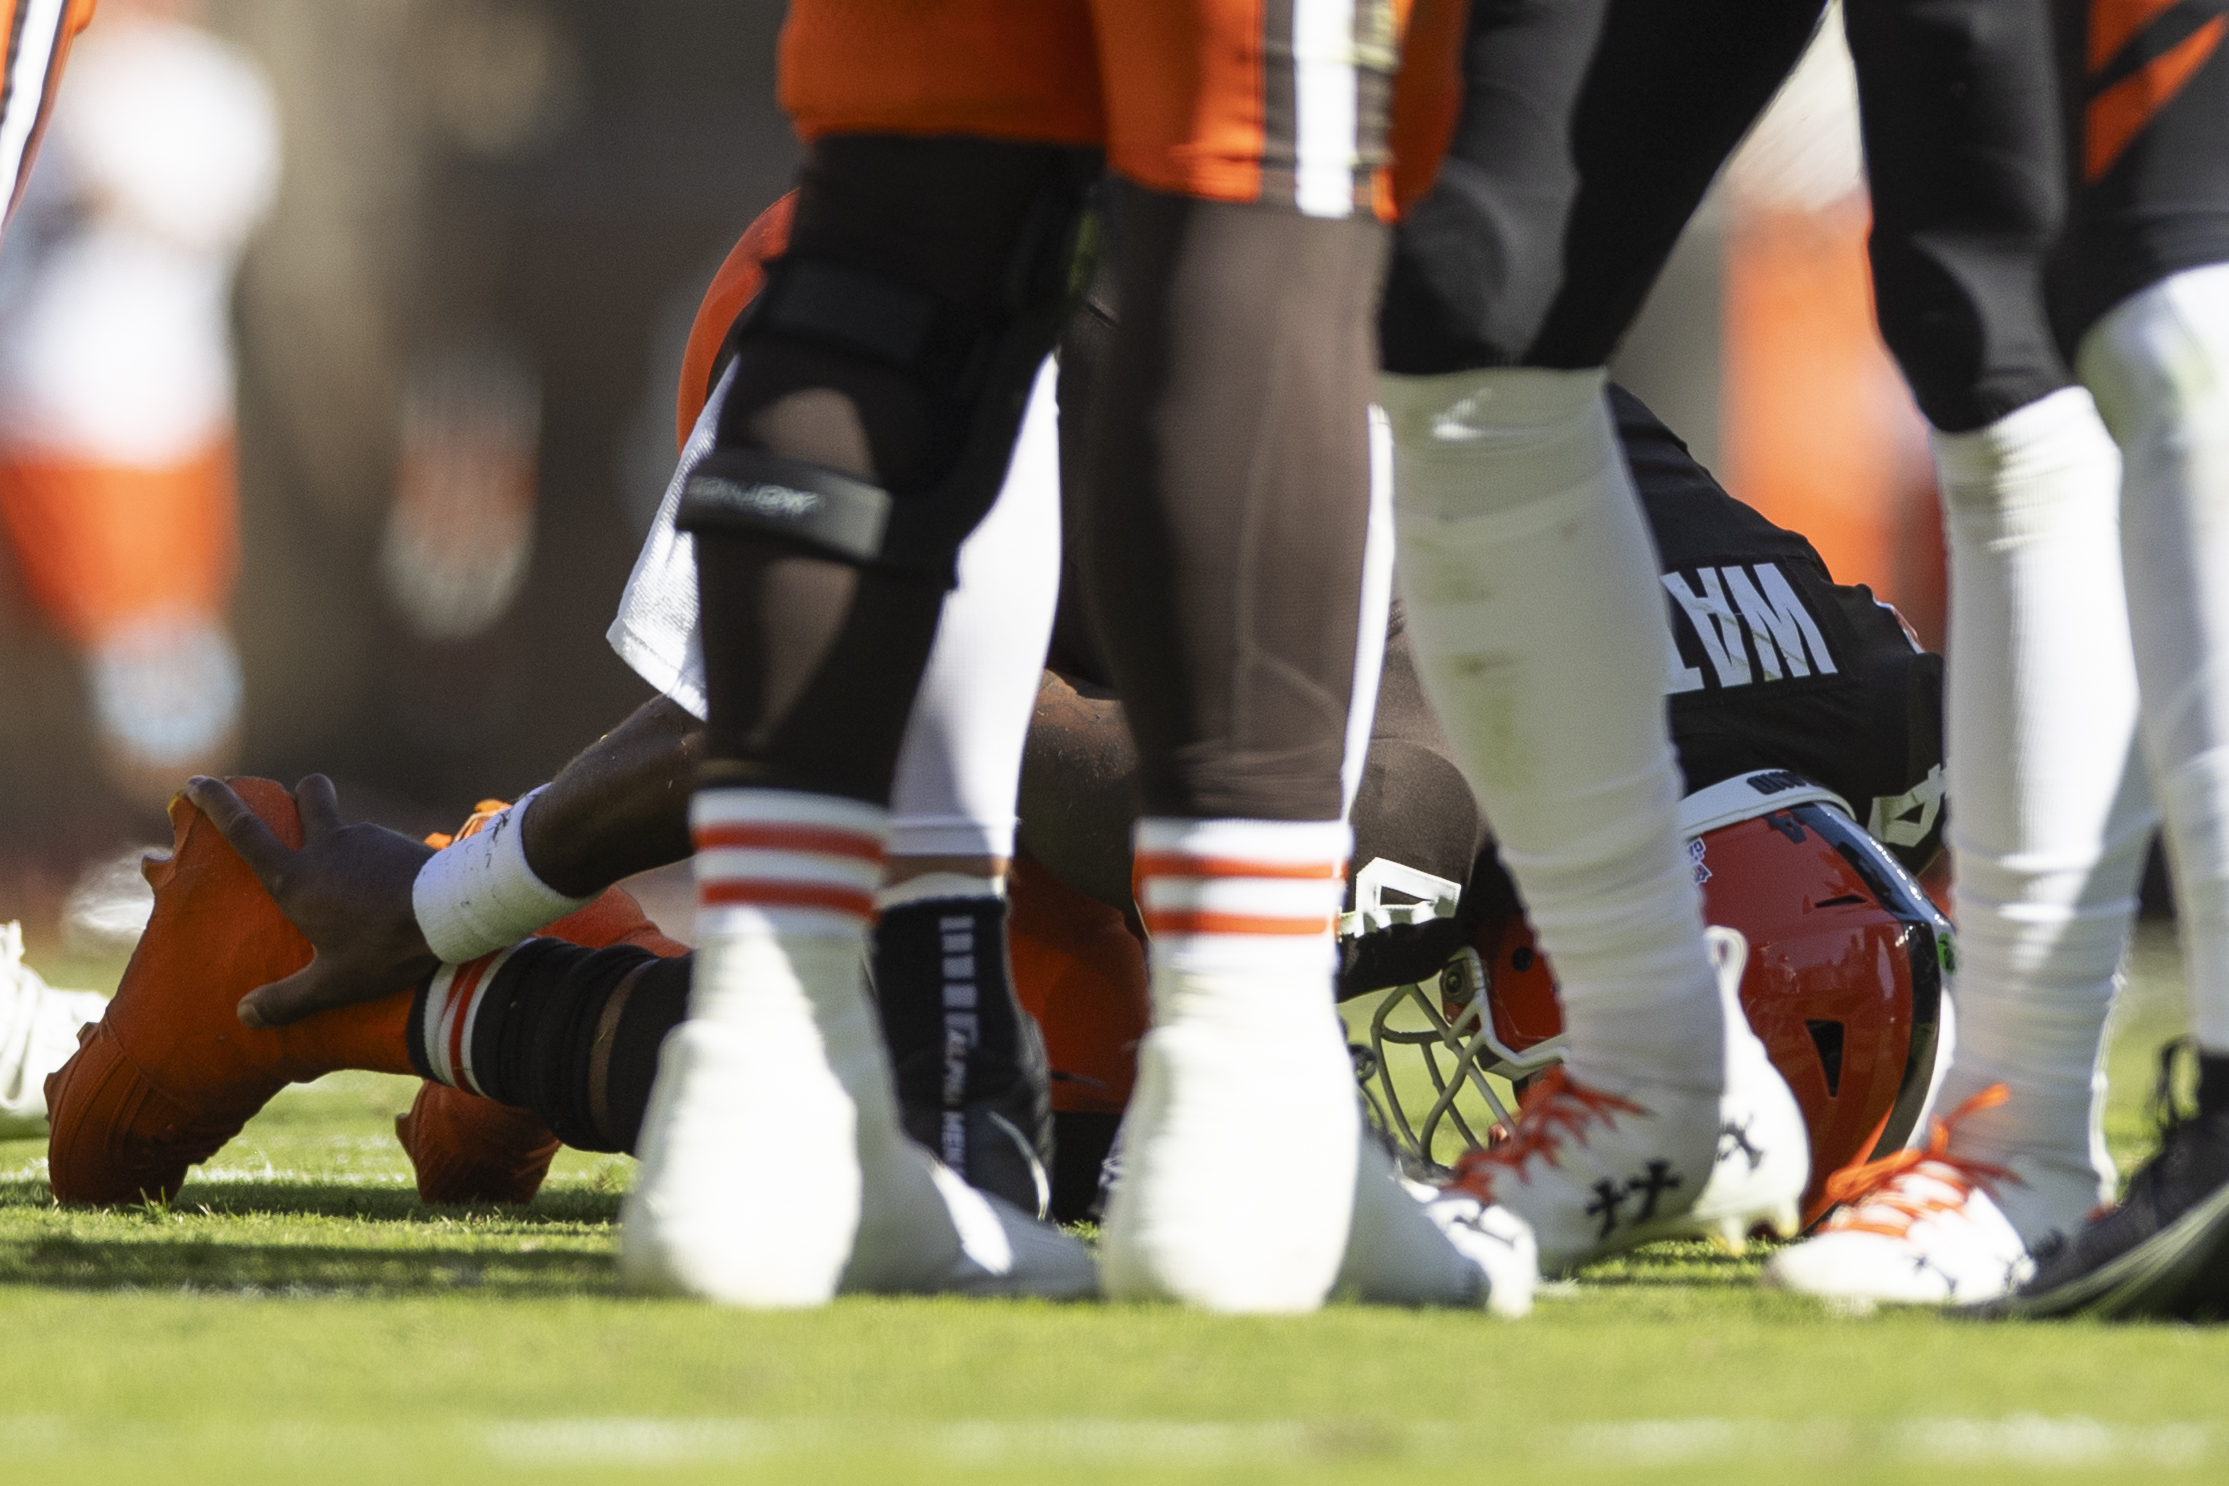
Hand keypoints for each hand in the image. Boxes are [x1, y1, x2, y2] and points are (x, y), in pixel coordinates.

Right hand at [184, 774, 440, 1028]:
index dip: (217, 802)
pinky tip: (388, 891)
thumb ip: (287, 1000)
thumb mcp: (334, 983)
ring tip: (354, 879)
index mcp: (296, 878)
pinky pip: (378, 843)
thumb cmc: (385, 947)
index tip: (196, 781)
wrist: (452, 914)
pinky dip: (375, 859)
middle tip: (298, 807)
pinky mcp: (399, 842)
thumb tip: (244, 1016)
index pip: (245, 830)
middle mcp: (326, 847)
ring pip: (347, 819)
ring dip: (342, 835)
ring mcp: (366, 838)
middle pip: (308, 793)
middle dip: (298, 793)